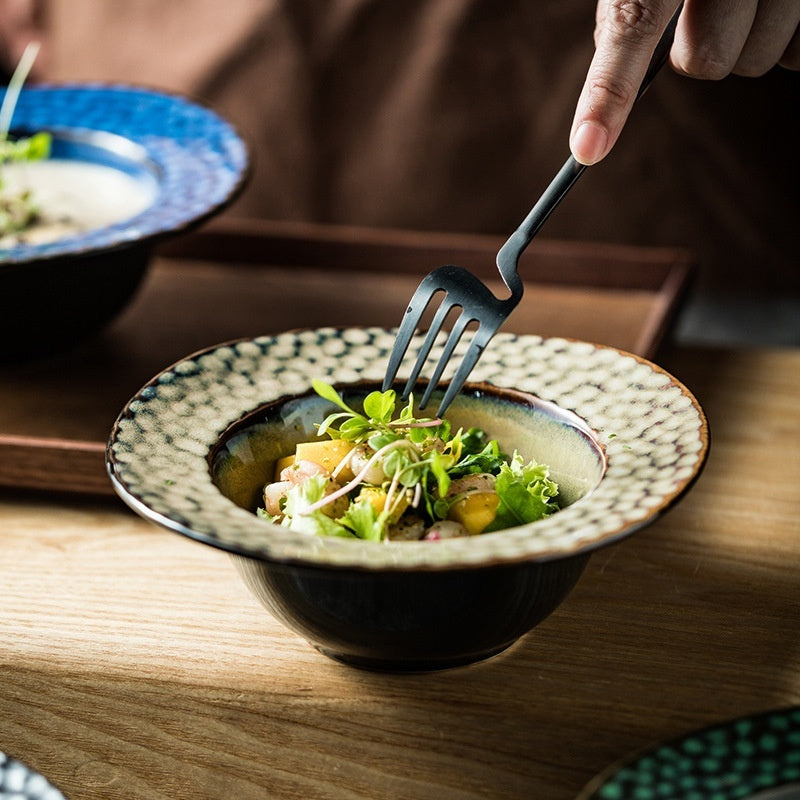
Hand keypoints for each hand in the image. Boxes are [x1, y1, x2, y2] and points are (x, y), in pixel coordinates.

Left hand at [569, 0, 799, 164]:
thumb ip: (631, 11)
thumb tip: (616, 85)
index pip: (632, 29)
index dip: (609, 94)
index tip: (588, 148)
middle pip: (705, 63)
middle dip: (699, 49)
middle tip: (708, 7)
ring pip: (756, 60)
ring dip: (749, 40)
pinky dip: (790, 38)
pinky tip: (782, 4)